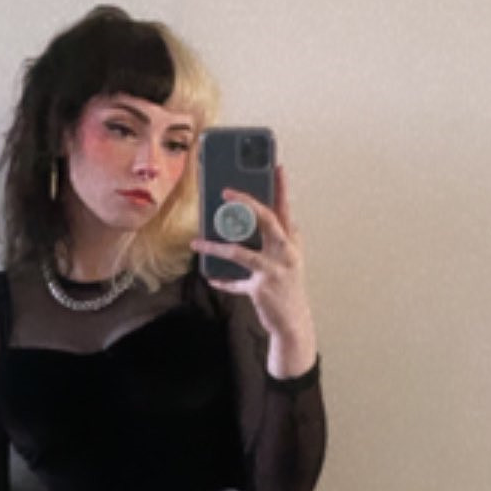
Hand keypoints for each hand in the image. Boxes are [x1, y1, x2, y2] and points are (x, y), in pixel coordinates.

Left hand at [189, 164, 313, 343]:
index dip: (282, 188)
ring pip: (241, 252)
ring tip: (197, 243)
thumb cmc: (287, 289)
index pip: (286, 210)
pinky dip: (222, 281)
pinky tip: (211, 277)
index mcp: (292, 243)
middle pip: (268, 220)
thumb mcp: (287, 262)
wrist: (293, 323)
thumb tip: (251, 225)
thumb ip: (275, 242)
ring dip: (215, 247)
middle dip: (247, 202)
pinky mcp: (261, 289)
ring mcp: (274, 271)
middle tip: (226, 191)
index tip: (277, 168)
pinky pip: (235, 282)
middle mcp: (286, 253)